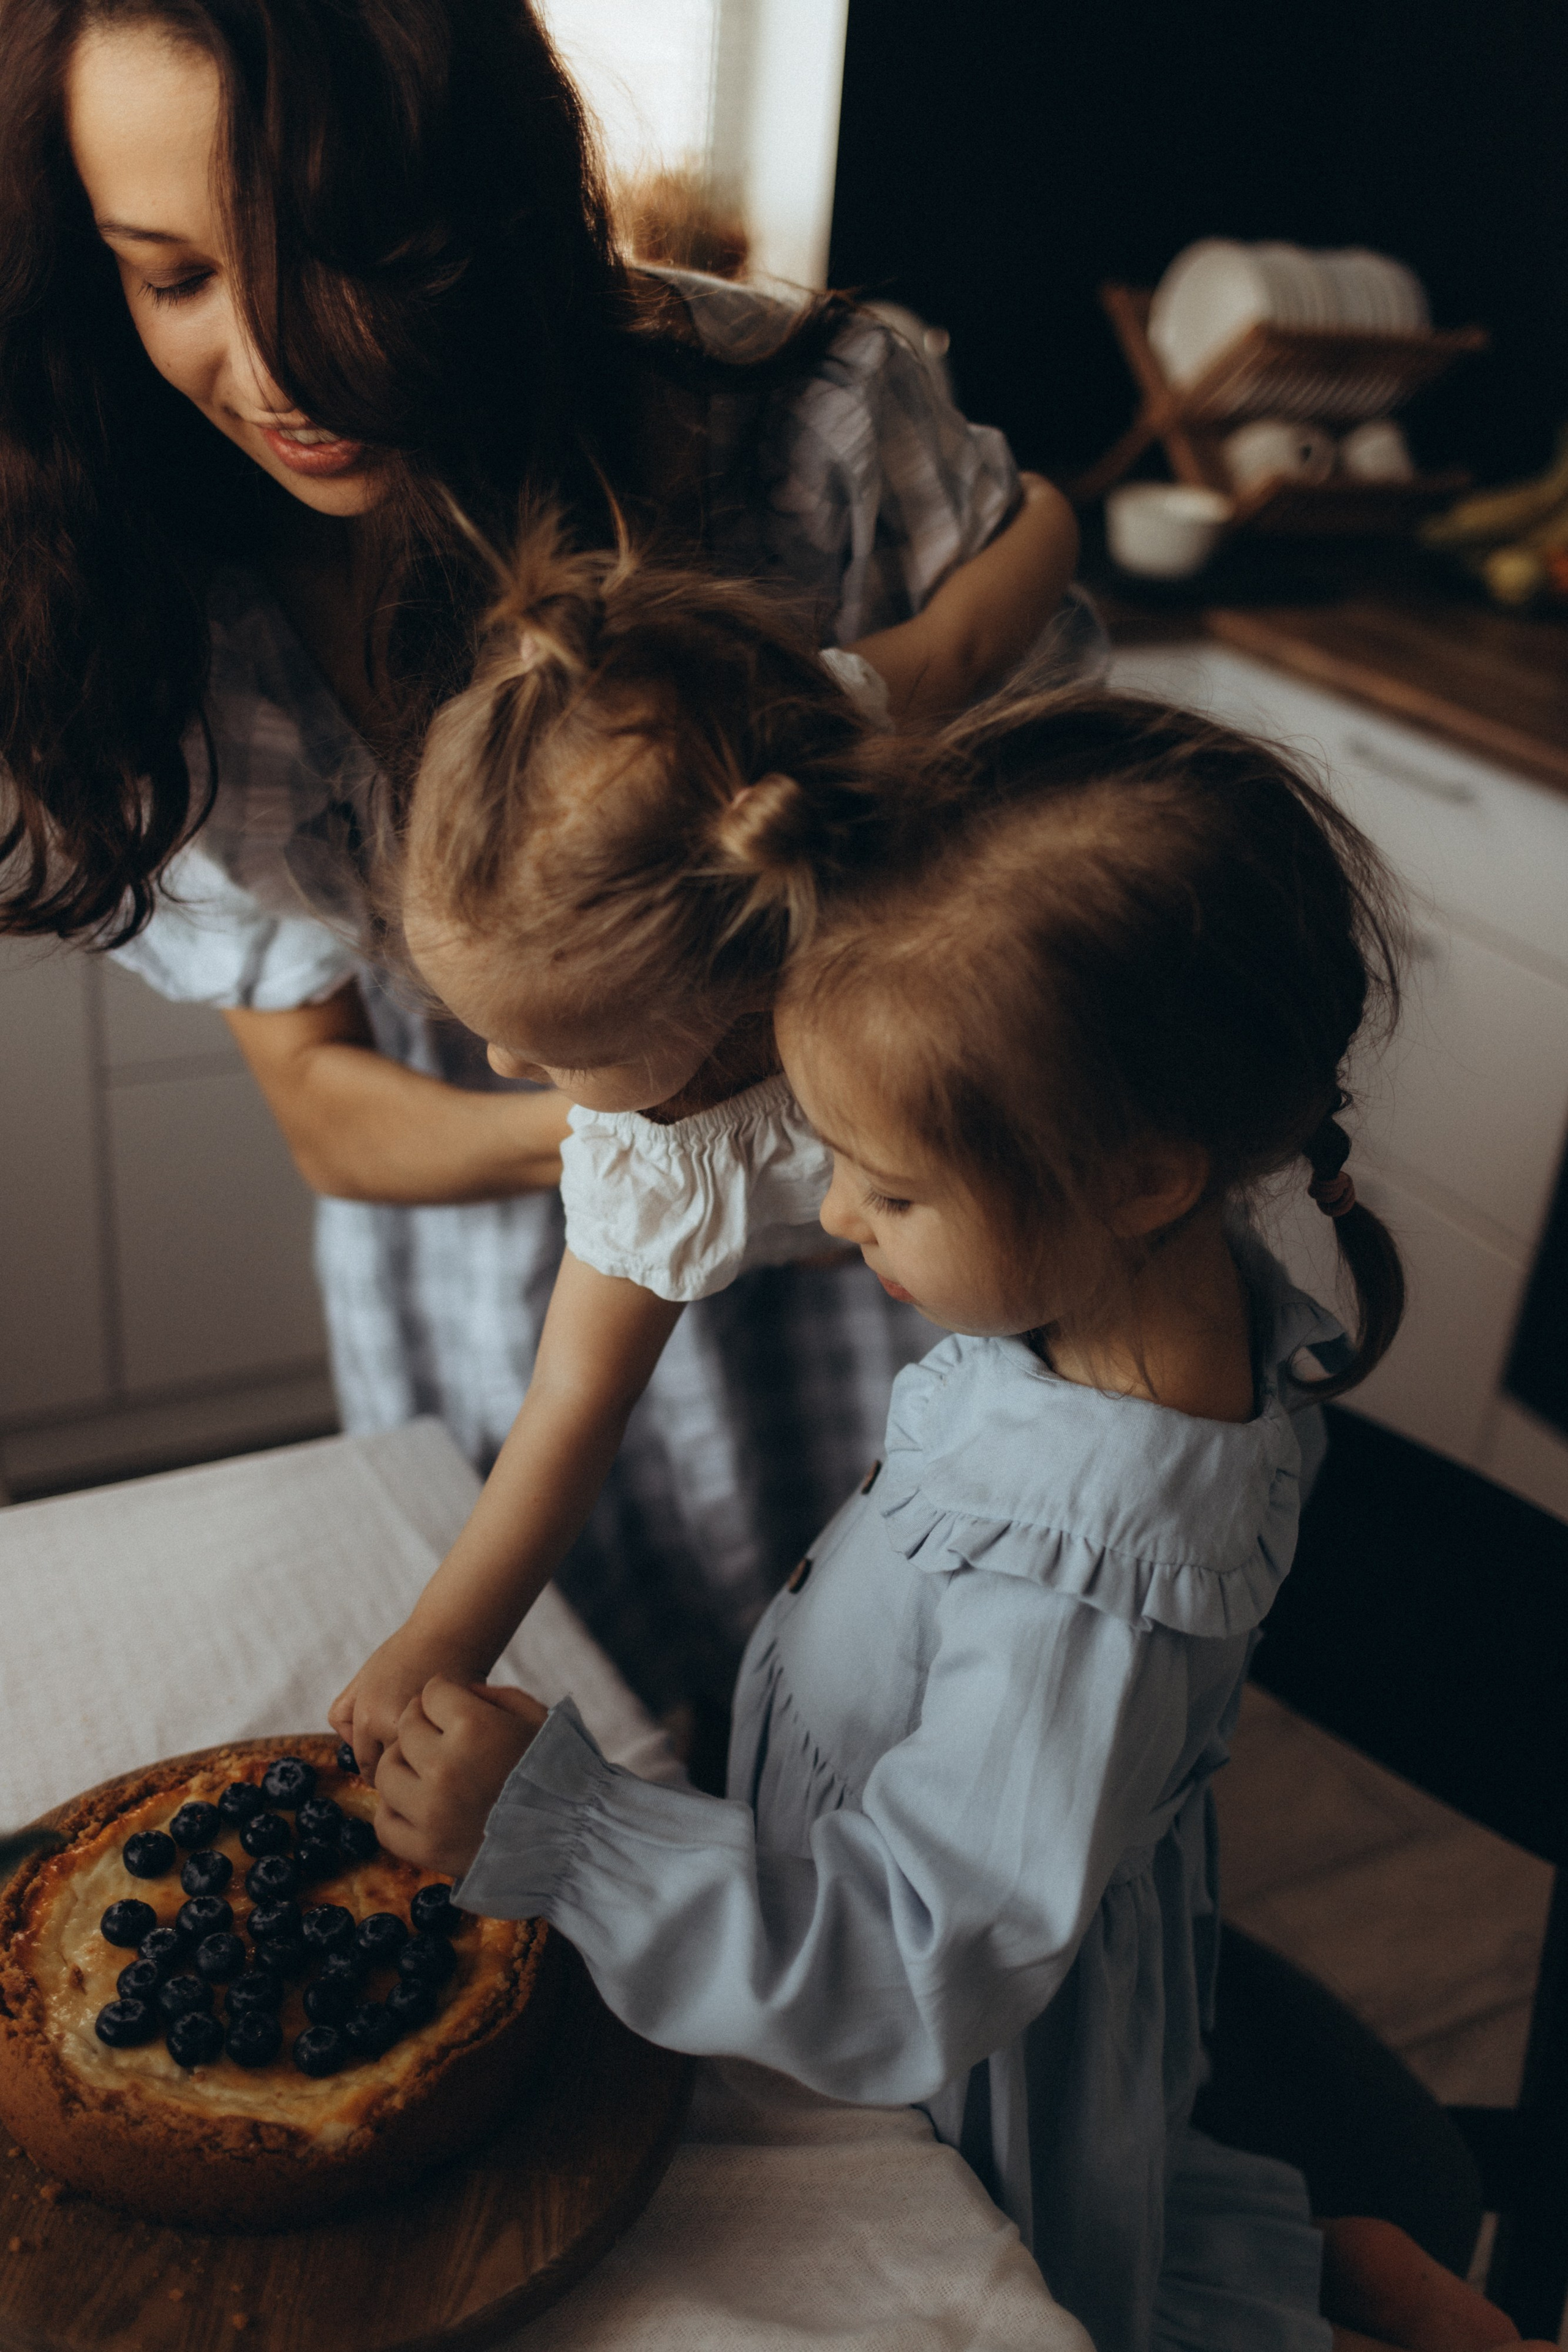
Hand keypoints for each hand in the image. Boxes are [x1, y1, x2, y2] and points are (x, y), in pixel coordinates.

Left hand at [328, 1623, 492, 1779]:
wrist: (450, 1633)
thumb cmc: (404, 1654)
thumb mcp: (361, 1681)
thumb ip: (344, 1716)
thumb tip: (351, 1749)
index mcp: (368, 1718)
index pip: (367, 1766)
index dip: (376, 1770)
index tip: (387, 1773)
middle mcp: (393, 1727)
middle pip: (391, 1772)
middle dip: (397, 1771)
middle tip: (407, 1765)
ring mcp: (426, 1730)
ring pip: (416, 1767)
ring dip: (419, 1765)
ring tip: (427, 1754)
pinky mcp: (454, 1728)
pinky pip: (441, 1754)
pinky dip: (441, 1752)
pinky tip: (445, 1741)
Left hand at [374, 1677, 547, 1876]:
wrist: (573, 1840)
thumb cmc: (557, 1771)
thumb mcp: (535, 1717)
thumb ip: (492, 1696)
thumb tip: (453, 1694)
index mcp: (474, 1728)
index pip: (432, 1692)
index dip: (446, 1696)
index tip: (456, 1708)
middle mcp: (445, 1767)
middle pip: (405, 1728)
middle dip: (423, 1726)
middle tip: (442, 1738)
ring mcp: (431, 1812)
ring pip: (387, 1772)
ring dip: (405, 1767)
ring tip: (428, 1773)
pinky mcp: (426, 1850)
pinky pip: (385, 1822)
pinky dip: (396, 1812)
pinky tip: (418, 1806)